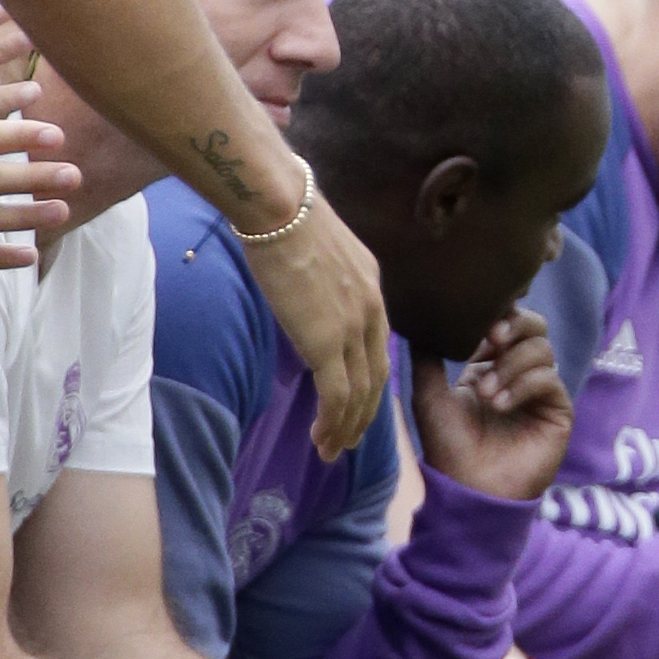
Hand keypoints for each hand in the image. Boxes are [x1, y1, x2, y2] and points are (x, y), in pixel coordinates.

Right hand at [238, 195, 388, 458]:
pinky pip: (336, 395)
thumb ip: (321, 278)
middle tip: (351, 440)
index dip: (370, 378)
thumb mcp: (318, 249)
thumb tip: (304, 290)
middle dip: (364, 414)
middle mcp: (370, 309)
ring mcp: (352, 327)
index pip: (377, 344)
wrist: (281, 207)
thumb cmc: (286, 217)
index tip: (358, 401)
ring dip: (346, 428)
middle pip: (375, 376)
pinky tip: (321, 440)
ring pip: (358, 393)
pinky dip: (332, 423)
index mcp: (370, 286)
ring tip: (332, 451)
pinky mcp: (326, 342)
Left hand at [409, 310, 573, 503]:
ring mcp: (541, 391)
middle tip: (492, 339)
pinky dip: (523, 384)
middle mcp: (519, 373)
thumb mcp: (429, 395)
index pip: (507, 322)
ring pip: (542, 350)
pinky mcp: (558, 410)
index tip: (479, 323)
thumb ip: (427, 356)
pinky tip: (500, 404)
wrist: (468, 489)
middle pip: (534, 326)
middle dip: (515, 326)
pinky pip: (550, 379)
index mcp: (490, 365)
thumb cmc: (447, 446)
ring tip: (486, 394)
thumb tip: (421, 319)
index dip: (498, 314)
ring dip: (511, 365)